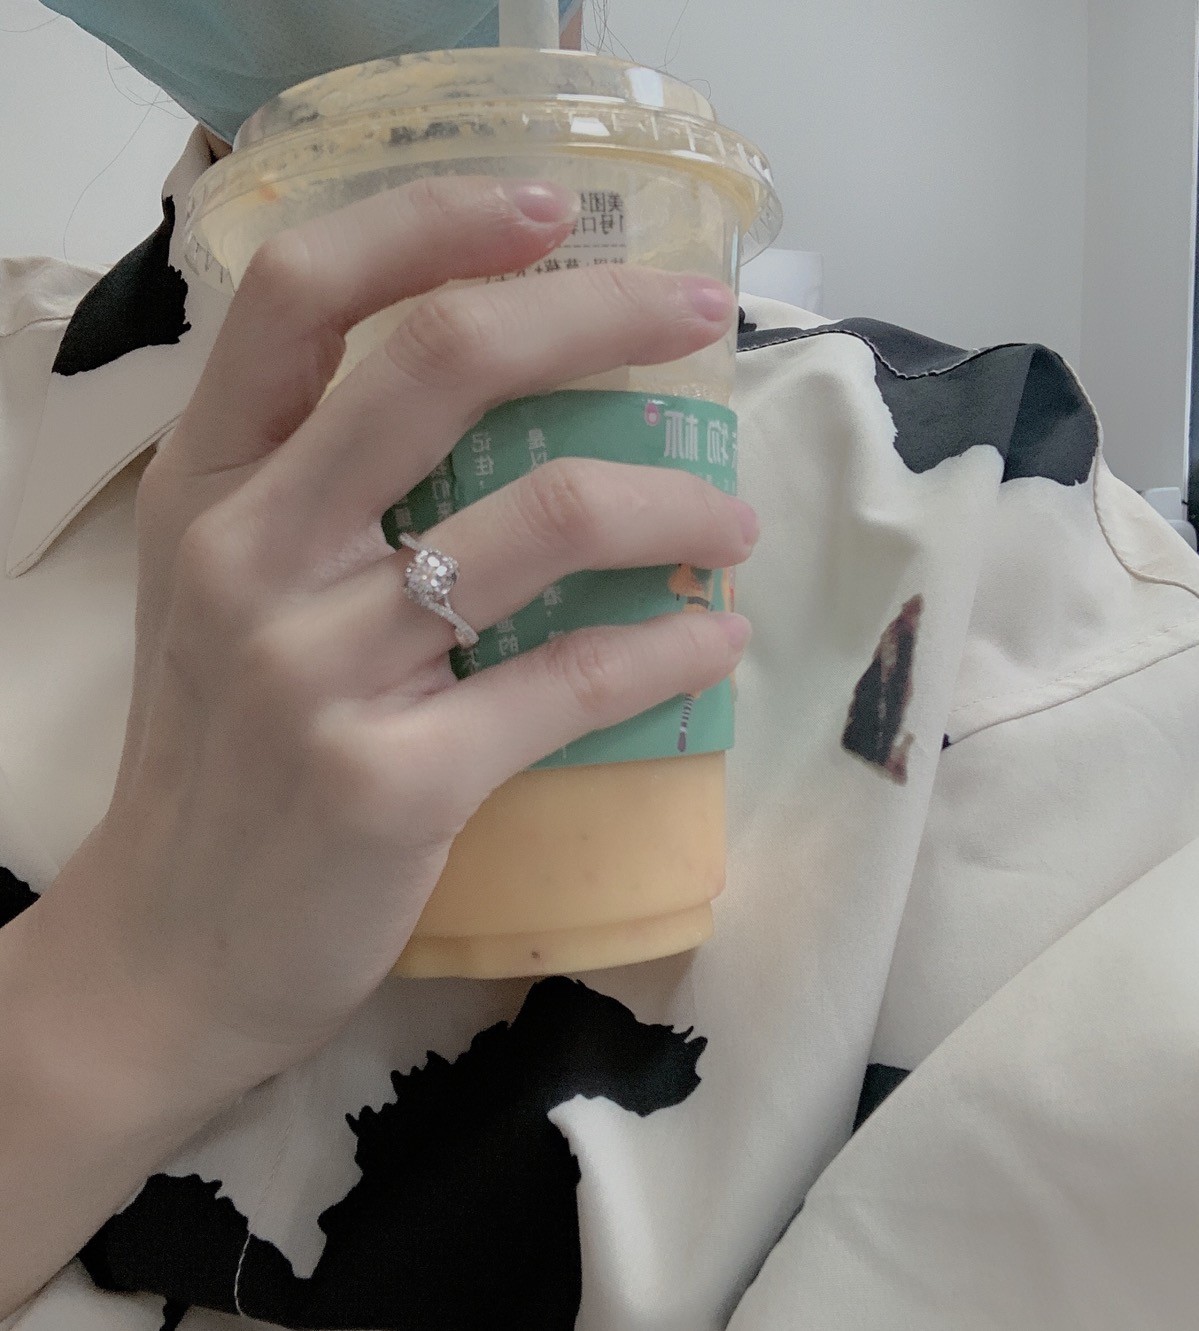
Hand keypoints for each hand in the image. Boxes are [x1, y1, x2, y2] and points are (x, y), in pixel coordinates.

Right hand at [60, 176, 753, 1101]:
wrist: (172, 950)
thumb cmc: (220, 760)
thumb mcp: (227, 596)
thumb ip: (318, 490)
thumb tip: (504, 404)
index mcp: (206, 487)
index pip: (298, 292)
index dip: (431, 224)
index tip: (551, 209)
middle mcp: (247, 553)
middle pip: (441, 364)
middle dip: (597, 312)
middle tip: (703, 313)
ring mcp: (316, 668)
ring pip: (542, 521)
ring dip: (672, 506)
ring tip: (731, 524)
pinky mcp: (393, 780)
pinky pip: (571, 681)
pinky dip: (670, 651)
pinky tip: (714, 641)